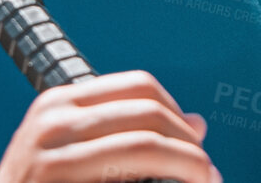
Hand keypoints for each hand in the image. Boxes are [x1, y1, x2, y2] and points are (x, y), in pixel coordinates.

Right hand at [0, 70, 221, 182]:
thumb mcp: (70, 151)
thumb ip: (125, 130)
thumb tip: (198, 123)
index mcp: (60, 101)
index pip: (141, 86)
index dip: (178, 114)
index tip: (195, 144)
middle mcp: (54, 120)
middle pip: (149, 113)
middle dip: (190, 145)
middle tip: (208, 173)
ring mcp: (51, 156)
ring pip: (145, 146)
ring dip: (187, 165)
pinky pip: (129, 178)